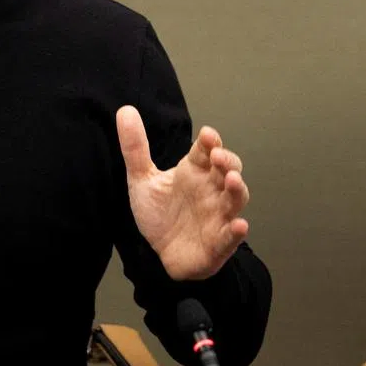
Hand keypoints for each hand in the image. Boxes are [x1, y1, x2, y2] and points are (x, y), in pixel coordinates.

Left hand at [116, 105, 249, 280]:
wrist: (157, 254)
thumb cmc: (158, 214)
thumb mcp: (141, 180)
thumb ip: (135, 148)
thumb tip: (125, 110)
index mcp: (194, 172)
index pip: (206, 151)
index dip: (210, 142)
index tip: (207, 135)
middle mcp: (211, 190)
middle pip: (228, 170)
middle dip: (227, 161)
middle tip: (218, 155)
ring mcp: (218, 216)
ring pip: (236, 199)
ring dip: (237, 189)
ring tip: (232, 180)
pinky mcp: (218, 243)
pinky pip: (230, 236)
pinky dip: (236, 231)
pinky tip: (239, 225)